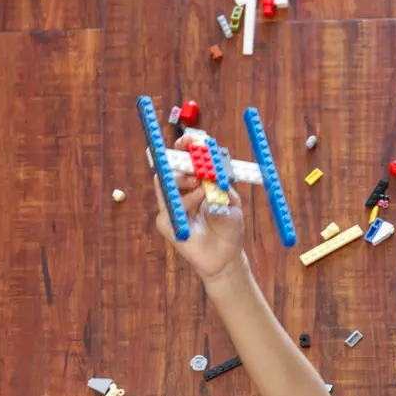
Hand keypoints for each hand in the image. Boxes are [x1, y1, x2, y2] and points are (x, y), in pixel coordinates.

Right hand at [153, 133, 246, 284]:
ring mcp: (171, 206)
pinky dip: (185, 203)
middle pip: (170, 167)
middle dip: (181, 162)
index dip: (184, 147)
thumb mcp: (231, 201)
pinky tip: (199, 207)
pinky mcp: (166, 223)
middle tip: (197, 165)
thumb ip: (221, 184)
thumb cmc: (229, 225)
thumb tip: (212, 169)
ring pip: (165, 183)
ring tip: (203, 190)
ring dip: (184, 182)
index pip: (184, 159)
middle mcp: (180, 191)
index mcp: (196, 182)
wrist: (227, 255)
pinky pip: (168, 208)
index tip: (189, 140)